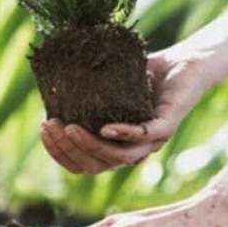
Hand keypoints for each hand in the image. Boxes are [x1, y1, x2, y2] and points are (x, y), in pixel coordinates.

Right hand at [40, 49, 215, 173]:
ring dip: (91, 147)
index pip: (84, 163)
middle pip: (97, 165)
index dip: (61, 153)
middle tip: (50, 127)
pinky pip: (144, 137)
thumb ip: (83, 91)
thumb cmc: (144, 72)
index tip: (43, 130)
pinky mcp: (167, 126)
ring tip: (70, 129)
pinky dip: (123, 134)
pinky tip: (105, 128)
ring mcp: (152, 141)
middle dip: (69, 150)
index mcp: (116, 145)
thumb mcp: (108, 83)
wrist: (184, 61)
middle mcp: (133, 149)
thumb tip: (46, 85)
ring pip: (119, 158)